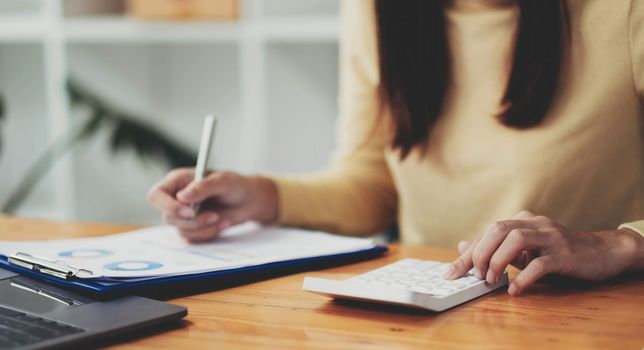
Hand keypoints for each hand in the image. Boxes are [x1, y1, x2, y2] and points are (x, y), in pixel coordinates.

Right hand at [147, 168, 277, 241]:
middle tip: (214, 216)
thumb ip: (202, 187)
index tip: (189, 212)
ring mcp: (183, 215)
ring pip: (181, 230)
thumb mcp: (222, 181)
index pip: (156, 195)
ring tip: (220, 217)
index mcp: (177, 181)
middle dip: (192, 221)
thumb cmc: (234, 185)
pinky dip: (209, 233)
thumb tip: (181, 197)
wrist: (248, 201)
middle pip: (168, 217)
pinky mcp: (192, 228)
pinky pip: (192, 238)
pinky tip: (222, 223)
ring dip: (203, 227)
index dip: (168, 206)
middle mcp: (176, 199)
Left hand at [443, 210, 643, 295]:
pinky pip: (540, 263)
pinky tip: (515, 290)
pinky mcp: (565, 254)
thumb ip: (496, 247)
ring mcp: (551, 237)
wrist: (602, 252)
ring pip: (516, 239)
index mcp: (523, 220)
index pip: (488, 232)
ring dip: (498, 261)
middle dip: (481, 253)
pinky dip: (524, 277)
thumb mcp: (524, 249)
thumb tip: (463, 246)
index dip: (468, 253)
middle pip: (498, 229)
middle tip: (477, 276)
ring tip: (492, 281)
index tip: (451, 273)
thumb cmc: (558, 252)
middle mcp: (535, 224)